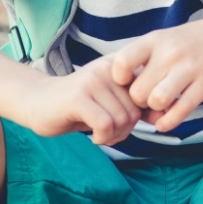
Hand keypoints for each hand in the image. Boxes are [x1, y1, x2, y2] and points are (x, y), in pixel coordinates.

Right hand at [21, 56, 141, 145]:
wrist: (37, 101)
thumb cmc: (80, 106)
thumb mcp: (113, 103)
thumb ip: (137, 106)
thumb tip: (165, 117)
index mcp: (122, 66)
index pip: (149, 94)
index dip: (143, 116)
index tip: (127, 123)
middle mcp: (110, 68)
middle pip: (136, 110)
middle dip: (126, 130)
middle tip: (109, 133)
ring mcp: (93, 81)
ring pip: (122, 119)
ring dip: (113, 136)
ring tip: (100, 134)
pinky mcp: (78, 97)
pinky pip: (105, 125)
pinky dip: (103, 137)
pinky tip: (93, 136)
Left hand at [110, 19, 202, 132]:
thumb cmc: (187, 44)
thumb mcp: (162, 40)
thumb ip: (139, 60)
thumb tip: (117, 90)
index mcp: (155, 40)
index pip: (122, 63)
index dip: (119, 79)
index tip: (128, 81)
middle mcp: (171, 53)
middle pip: (138, 91)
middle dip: (139, 100)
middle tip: (147, 97)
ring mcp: (190, 68)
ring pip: (157, 101)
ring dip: (155, 109)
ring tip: (160, 104)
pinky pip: (180, 111)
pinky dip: (168, 122)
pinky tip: (166, 120)